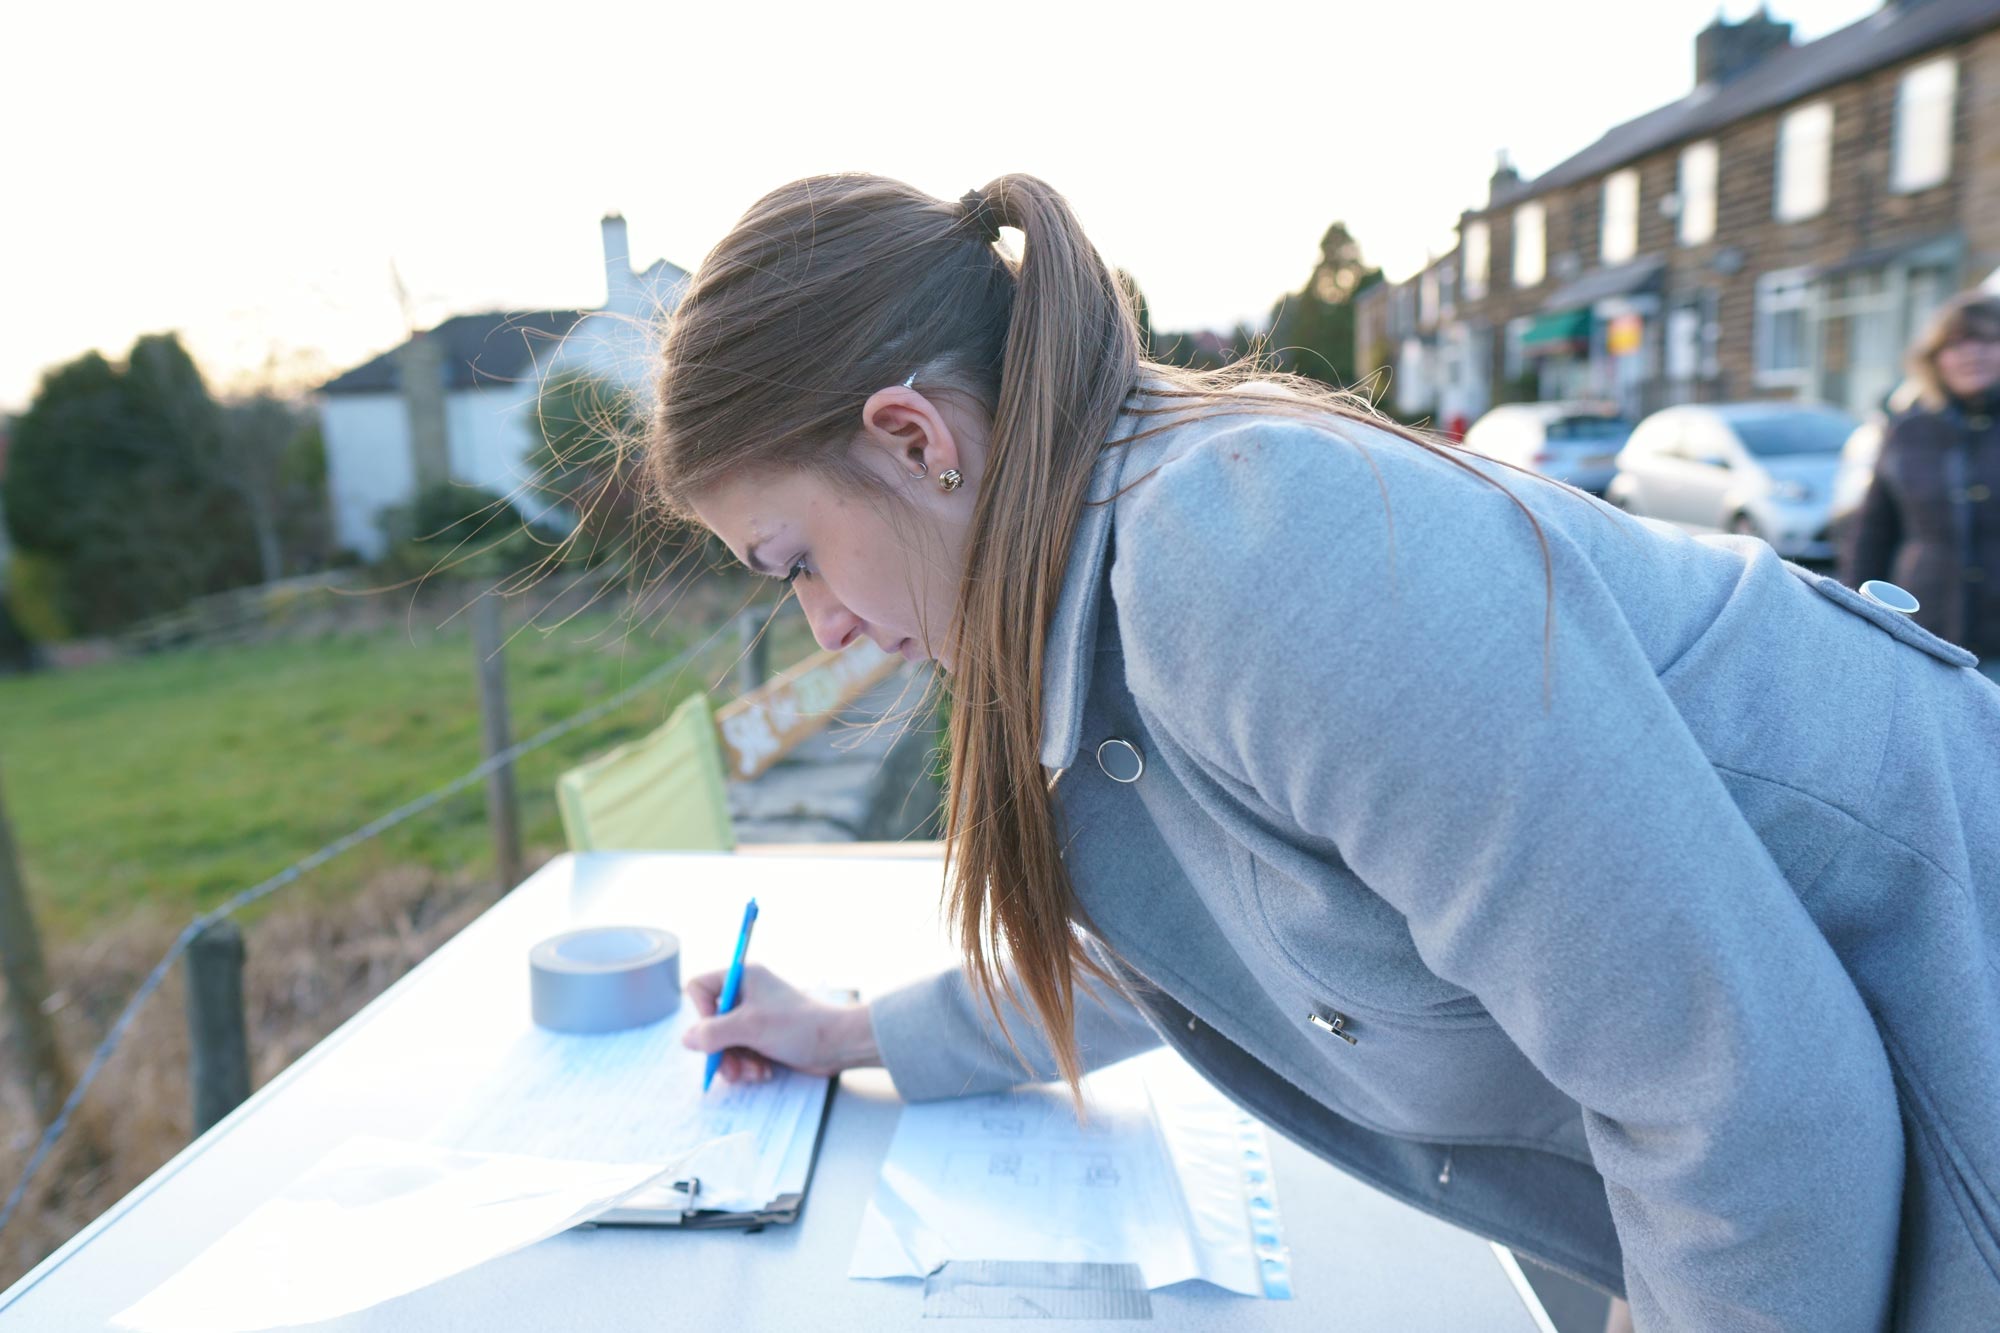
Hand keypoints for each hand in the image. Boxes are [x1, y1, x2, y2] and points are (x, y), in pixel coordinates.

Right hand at [680, 963, 879, 1083]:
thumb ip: (713, 1032)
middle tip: (731, 1070)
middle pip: (711, 1022)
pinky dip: (749, 1066)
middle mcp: (747, 994)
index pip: (700, 988)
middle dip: (720, 1049)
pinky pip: (742, 1052)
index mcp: (743, 978)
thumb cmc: (798, 1026)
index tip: (716, 1032)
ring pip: (725, 1042)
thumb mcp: (750, 1027)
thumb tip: (687, 1039)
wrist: (839, 1044)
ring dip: (735, 1062)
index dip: (702, 1013)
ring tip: (753, 1073)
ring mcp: (756, 1017)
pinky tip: (764, 1073)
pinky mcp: (765, 1037)